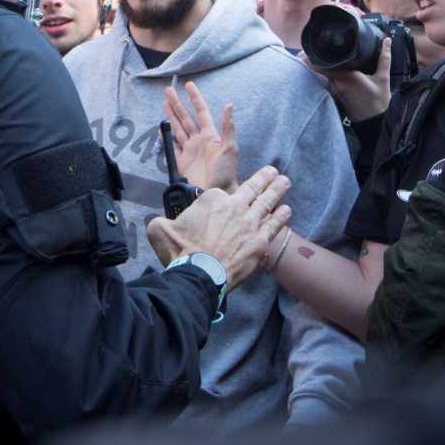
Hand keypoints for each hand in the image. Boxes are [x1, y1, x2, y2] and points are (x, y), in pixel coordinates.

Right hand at [146, 166, 292, 287]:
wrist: (199, 274)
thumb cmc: (179, 251)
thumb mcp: (160, 229)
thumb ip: (160, 221)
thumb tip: (156, 222)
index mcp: (211, 199)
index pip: (220, 193)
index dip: (219, 198)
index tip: (221, 203)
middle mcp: (234, 206)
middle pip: (252, 188)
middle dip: (264, 178)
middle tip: (273, 171)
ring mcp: (250, 223)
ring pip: (267, 201)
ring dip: (277, 189)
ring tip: (285, 181)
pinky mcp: (260, 241)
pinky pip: (274, 225)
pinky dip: (281, 216)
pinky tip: (287, 209)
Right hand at [165, 81, 239, 191]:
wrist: (217, 192)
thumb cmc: (226, 172)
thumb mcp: (230, 148)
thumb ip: (228, 127)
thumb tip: (229, 105)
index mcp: (210, 135)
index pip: (201, 112)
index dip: (194, 98)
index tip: (188, 85)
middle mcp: (199, 140)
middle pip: (185, 118)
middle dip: (177, 104)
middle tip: (168, 90)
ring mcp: (190, 150)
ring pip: (178, 128)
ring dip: (171, 115)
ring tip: (165, 102)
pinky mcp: (182, 161)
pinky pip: (173, 146)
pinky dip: (167, 136)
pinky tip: (163, 128)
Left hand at [297, 32, 391, 121]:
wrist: (373, 123)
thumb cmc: (379, 101)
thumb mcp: (383, 78)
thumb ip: (384, 58)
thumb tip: (387, 40)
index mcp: (349, 76)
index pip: (325, 62)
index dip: (318, 54)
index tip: (318, 45)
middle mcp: (338, 83)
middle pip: (321, 67)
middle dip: (320, 58)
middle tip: (321, 49)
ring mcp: (335, 91)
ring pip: (324, 75)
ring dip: (325, 66)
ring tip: (327, 57)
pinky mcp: (335, 96)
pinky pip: (328, 82)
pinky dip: (328, 76)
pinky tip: (333, 71)